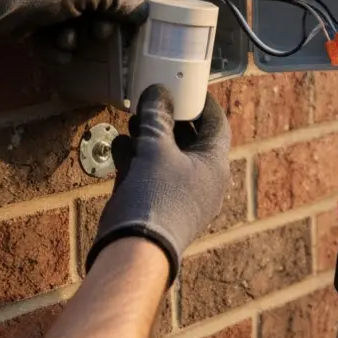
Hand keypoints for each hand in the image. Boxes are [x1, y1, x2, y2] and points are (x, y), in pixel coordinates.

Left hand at [0, 0, 147, 55]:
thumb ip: (125, 1)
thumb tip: (143, 12)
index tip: (140, 20)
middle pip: (102, 3)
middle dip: (100, 24)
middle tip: (99, 35)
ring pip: (80, 21)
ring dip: (78, 37)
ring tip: (67, 41)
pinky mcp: (34, 13)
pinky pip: (57, 32)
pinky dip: (58, 44)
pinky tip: (56, 50)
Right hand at [86, 85, 231, 284]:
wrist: (135, 251)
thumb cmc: (157, 198)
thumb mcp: (157, 149)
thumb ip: (157, 118)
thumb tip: (158, 92)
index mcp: (215, 165)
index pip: (217, 125)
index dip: (203, 103)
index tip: (189, 86)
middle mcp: (203, 180)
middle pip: (190, 140)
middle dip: (170, 119)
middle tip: (154, 99)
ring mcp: (179, 195)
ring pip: (167, 157)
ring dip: (150, 137)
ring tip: (133, 117)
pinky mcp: (157, 206)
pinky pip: (150, 174)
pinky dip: (137, 158)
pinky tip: (120, 143)